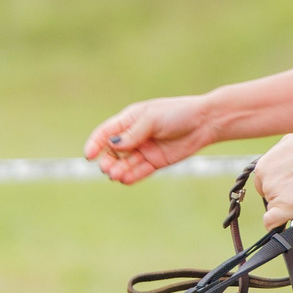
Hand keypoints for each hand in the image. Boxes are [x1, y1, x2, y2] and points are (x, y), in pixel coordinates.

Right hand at [84, 96, 214, 184]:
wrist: (204, 122)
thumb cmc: (177, 113)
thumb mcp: (152, 119)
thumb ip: (133, 134)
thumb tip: (112, 146)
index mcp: (129, 120)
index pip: (105, 133)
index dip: (95, 144)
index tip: (88, 155)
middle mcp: (134, 136)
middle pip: (112, 151)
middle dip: (107, 160)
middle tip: (107, 167)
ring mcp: (144, 150)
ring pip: (125, 163)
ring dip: (118, 170)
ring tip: (116, 175)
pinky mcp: (155, 162)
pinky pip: (139, 171)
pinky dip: (131, 176)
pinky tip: (125, 179)